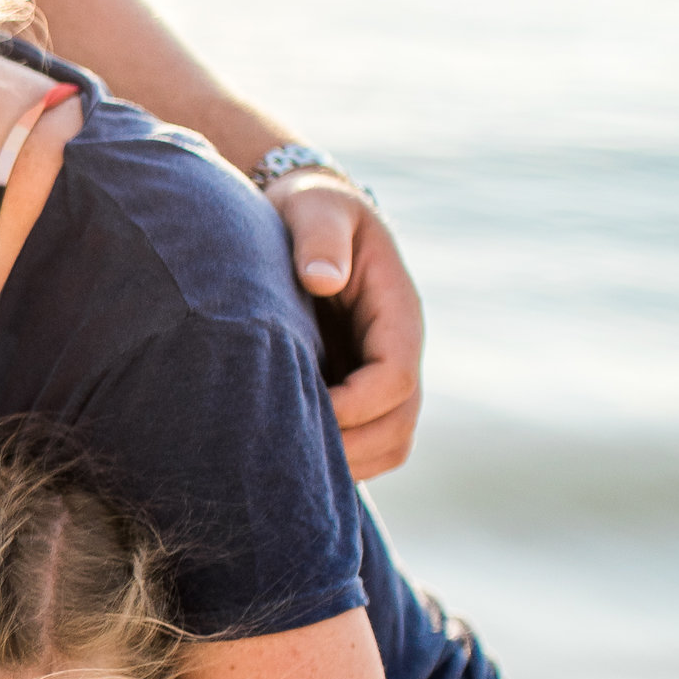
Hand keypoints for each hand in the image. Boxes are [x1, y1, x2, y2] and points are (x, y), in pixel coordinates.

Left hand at [267, 172, 423, 480]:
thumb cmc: (310, 211)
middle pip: (397, 428)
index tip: (304, 410)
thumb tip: (324, 277)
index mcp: (396, 314)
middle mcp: (394, 353)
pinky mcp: (352, 392)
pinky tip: (281, 460)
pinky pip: (359, 446)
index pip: (394, 378)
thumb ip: (322, 237)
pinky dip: (332, 463)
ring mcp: (375, 377)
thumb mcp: (317, 208)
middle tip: (284, 459)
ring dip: (345, 466)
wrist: (304, 219)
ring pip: (384, 446)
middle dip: (350, 450)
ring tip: (284, 470)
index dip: (355, 404)